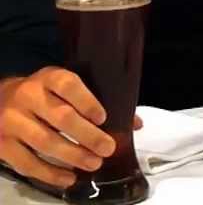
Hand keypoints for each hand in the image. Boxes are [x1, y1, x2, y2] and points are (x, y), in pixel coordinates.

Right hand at [0, 67, 115, 188]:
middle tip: (107, 148)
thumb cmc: (44, 95)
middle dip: (87, 136)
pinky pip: (26, 162)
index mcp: (49, 78)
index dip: (87, 102)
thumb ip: (97, 102)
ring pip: (45, 141)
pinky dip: (49, 173)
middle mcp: (28, 96)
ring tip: (94, 163)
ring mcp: (11, 120)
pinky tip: (69, 178)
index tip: (103, 118)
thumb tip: (134, 123)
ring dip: (73, 155)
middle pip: (61, 117)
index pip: (68, 86)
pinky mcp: (1, 144)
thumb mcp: (65, 89)